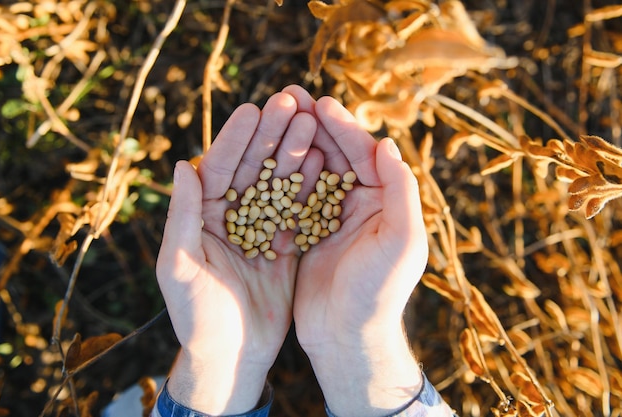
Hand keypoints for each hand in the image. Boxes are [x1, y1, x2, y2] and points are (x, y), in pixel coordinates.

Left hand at [156, 91, 318, 413]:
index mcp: (202, 216)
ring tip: (313, 120)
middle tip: (291, 100)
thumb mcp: (180, 267)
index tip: (255, 109)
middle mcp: (230, 215)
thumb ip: (181, 218)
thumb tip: (182, 165)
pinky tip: (326, 161)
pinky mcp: (283, 243)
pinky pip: (298, 208)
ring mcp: (259, 227)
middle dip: (271, 133)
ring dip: (295, 151)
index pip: (218, 167)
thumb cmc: (197, 316)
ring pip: (279, 181)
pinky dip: (311, 185)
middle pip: (253, 165)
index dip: (235, 138)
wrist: (231, 355)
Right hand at [285, 86, 428, 416]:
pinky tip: (262, 156)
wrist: (348, 336)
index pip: (364, 153)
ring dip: (295, 142)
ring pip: (312, 170)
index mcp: (385, 201)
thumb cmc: (379, 291)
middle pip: (336, 154)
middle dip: (314, 124)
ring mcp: (332, 217)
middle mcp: (360, 204)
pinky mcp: (307, 233)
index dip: (343, 127)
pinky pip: (293, 196)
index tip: (320, 102)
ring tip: (273, 116)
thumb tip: (387, 144)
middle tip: (289, 96)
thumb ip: (400, 190)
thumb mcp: (401, 239)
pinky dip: (281, 175)